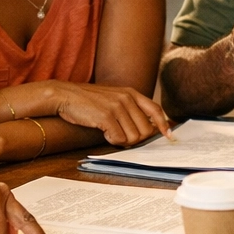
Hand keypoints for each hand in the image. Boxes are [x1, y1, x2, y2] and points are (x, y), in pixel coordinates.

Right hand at [41, 83, 171, 145]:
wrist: (66, 95)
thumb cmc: (88, 101)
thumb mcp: (113, 98)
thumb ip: (129, 108)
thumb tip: (147, 126)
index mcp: (131, 92)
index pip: (155, 109)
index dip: (163, 124)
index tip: (168, 135)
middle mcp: (127, 98)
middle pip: (146, 129)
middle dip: (136, 138)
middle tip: (122, 136)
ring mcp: (117, 106)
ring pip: (134, 137)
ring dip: (123, 141)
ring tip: (111, 133)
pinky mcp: (106, 116)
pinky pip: (119, 138)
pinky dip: (113, 141)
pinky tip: (105, 135)